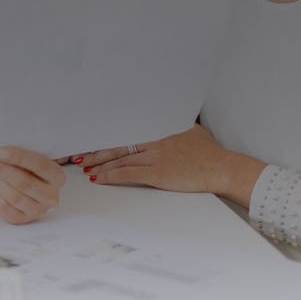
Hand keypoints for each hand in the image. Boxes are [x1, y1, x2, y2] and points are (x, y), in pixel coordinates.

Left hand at [0, 146, 62, 224]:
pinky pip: (5, 208)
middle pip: (24, 182)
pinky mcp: (22, 219)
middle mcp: (51, 196)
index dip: (19, 158)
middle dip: (1, 168)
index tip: (0, 151)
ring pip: (14, 196)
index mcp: (57, 176)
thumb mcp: (30, 158)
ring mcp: (38, 211)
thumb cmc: (26, 168)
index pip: (40, 165)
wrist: (23, 185)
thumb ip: (20, 155)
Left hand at [70, 128, 265, 202]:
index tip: (93, 137)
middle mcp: (154, 139)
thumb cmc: (208, 152)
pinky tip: (99, 178)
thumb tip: (163, 121)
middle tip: (79, 153)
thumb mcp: (189, 130)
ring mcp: (155, 156)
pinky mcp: (158, 173)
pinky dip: (111, 175)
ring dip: (99, 163)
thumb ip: (172, 126)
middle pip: (119, 143)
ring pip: (120, 158)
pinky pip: (128, 173)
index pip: (128, 130)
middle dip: (97, 149)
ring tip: (84, 166)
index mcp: (160, 127)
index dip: (109, 135)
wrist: (221, 167)